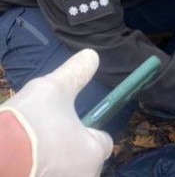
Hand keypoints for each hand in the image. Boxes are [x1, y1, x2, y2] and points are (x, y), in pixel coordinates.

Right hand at [0, 49, 112, 176]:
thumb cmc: (27, 123)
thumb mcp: (52, 89)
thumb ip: (75, 74)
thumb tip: (92, 56)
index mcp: (93, 153)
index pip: (103, 142)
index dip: (89, 130)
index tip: (69, 123)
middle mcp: (84, 175)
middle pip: (85, 161)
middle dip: (71, 150)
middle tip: (45, 139)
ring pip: (67, 171)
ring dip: (55, 163)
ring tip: (32, 151)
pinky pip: (47, 175)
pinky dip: (40, 170)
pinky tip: (24, 164)